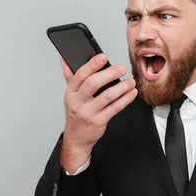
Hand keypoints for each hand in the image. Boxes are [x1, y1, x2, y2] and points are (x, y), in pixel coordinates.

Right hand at [60, 54, 137, 172]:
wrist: (76, 138)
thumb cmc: (76, 114)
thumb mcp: (70, 96)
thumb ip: (69, 77)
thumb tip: (64, 60)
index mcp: (70, 92)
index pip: (80, 75)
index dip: (92, 65)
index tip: (103, 57)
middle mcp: (78, 102)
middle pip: (93, 84)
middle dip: (110, 74)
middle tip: (121, 68)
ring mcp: (88, 112)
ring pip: (107, 96)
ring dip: (122, 87)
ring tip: (130, 81)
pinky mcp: (99, 121)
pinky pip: (115, 108)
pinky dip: (125, 99)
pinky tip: (131, 93)